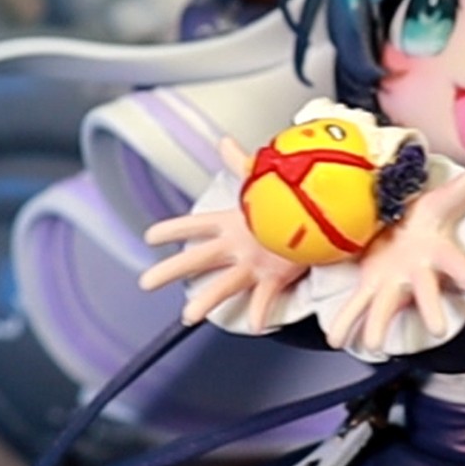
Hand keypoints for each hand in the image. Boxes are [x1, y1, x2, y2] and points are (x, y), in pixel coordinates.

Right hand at [138, 136, 306, 328]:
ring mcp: (254, 266)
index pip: (196, 226)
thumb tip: (224, 141)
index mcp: (233, 224)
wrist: (317, 222)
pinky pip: (265, 297)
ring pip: (225, 285)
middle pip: (198, 259)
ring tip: (190, 316)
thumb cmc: (287, 204)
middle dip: (172, 270)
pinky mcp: (276, 278)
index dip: (173, 230)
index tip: (149, 237)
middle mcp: (237, 248)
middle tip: (147, 282)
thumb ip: (242, 163)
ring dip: (207, 300)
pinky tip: (254, 324)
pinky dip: (260, 311)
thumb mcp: (262, 181)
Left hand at [325, 167, 464, 352]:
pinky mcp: (369, 286)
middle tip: (438, 329)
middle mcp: (415, 275)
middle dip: (431, 310)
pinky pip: (356, 307)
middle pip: (426, 293)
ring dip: (379, 325)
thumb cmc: (420, 219)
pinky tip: (337, 339)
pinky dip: (345, 324)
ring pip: (387, 308)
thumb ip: (456, 192)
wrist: (397, 229)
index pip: (458, 266)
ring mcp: (392, 285)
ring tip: (374, 345)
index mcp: (435, 254)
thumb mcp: (436, 202)